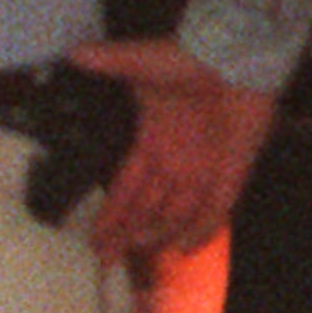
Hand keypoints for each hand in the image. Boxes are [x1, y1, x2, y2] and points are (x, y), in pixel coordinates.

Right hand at [66, 38, 278, 261]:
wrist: (237, 59)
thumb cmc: (191, 60)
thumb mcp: (146, 61)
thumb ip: (112, 61)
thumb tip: (74, 54)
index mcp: (152, 142)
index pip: (125, 188)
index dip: (111, 213)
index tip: (94, 238)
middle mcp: (174, 164)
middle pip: (146, 210)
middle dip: (127, 234)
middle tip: (108, 258)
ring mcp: (202, 172)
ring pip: (176, 215)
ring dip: (157, 234)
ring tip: (138, 250)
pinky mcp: (231, 174)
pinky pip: (216, 212)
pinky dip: (201, 231)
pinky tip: (183, 249)